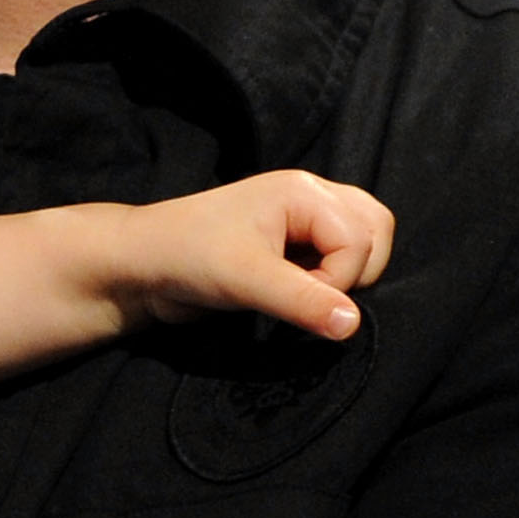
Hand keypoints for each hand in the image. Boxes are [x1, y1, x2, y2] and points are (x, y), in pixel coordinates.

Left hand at [124, 169, 393, 339]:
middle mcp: (310, 198)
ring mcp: (303, 220)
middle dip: (356, 270)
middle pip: (377, 228)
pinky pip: (341, 257)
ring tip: (305, 292)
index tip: (297, 296)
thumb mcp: (244, 279)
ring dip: (349, 275)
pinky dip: (333, 278)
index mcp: (303, 192)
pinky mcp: (294, 245)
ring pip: (366, 240)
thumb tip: (352, 325)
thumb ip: (301, 300)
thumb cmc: (185, 257)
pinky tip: (298, 291)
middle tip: (309, 290)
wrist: (141, 267)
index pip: (361, 238)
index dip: (338, 278)